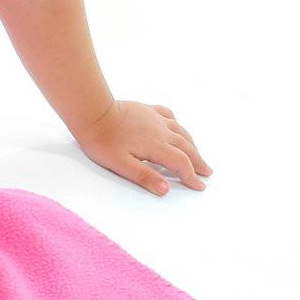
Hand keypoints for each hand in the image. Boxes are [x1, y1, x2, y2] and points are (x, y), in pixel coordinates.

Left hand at [75, 101, 211, 195]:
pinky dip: (177, 125)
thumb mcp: (121, 164)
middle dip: (198, 161)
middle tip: (207, 172)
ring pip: (181, 131)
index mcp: (156, 145)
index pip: (181, 163)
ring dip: (192, 144)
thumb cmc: (102, 141)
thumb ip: (144, 176)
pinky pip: (169, 116)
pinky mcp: (147, 109)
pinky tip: (177, 128)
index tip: (200, 186)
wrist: (92, 112)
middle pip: (186, 147)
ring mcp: (155, 118)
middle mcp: (161, 130)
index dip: (191, 175)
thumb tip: (166, 190)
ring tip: (198, 154)